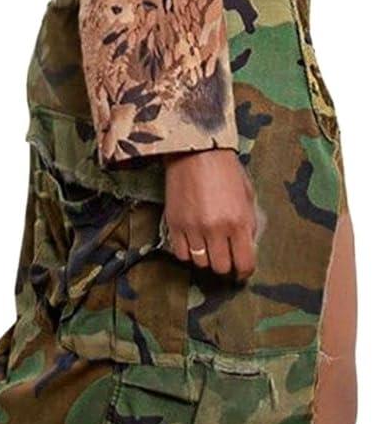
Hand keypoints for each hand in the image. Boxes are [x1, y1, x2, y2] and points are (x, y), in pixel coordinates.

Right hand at [163, 149, 258, 279]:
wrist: (196, 151)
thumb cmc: (225, 170)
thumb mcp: (247, 195)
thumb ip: (248, 224)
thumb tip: (247, 248)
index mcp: (239, 222)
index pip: (244, 263)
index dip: (244, 272)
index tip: (241, 272)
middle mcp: (216, 229)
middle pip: (220, 267)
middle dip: (225, 265)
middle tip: (225, 256)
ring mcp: (193, 228)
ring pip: (200, 262)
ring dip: (206, 258)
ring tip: (208, 246)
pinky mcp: (175, 224)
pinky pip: (181, 253)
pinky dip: (188, 252)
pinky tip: (193, 241)